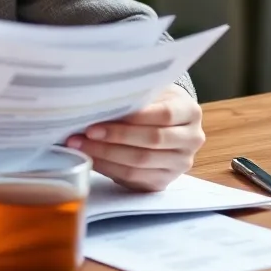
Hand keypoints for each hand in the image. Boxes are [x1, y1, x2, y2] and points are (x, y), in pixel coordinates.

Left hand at [65, 85, 204, 190]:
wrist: (167, 122)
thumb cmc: (153, 100)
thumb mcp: (151, 89)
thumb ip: (134, 94)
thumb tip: (98, 97)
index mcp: (190, 112)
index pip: (163, 115)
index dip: (131, 118)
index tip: (100, 116)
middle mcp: (191, 140)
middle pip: (151, 140)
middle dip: (114, 137)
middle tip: (84, 132)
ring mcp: (179, 164)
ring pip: (140, 162)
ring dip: (106, 154)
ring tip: (80, 145)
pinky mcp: (164, 181)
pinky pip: (134, 178)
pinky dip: (109, 168)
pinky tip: (90, 158)